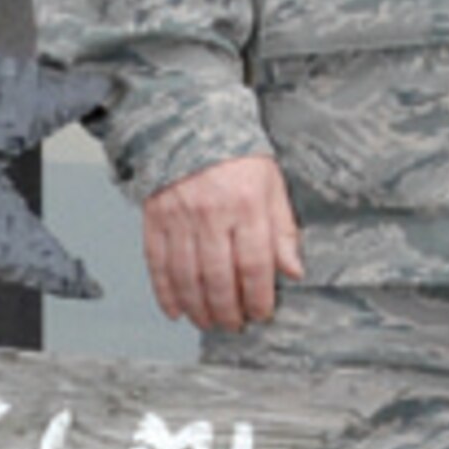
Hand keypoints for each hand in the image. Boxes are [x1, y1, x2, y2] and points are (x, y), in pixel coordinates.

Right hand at [142, 154, 304, 331]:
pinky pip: (157, 262)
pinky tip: (175, 310)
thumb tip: (293, 271)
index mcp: (246, 204)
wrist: (193, 123)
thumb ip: (283, 229)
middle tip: (234, 324)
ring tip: (208, 322)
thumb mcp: (272, 185)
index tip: (261, 313)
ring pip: (187, 276)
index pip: (254, 264)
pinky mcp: (155, 216)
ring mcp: (179, 215)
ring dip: (198, 308)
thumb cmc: (236, 157)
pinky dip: (164, 292)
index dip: (258, 297)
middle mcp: (211, 212)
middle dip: (228, 309)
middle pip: (218, 276)